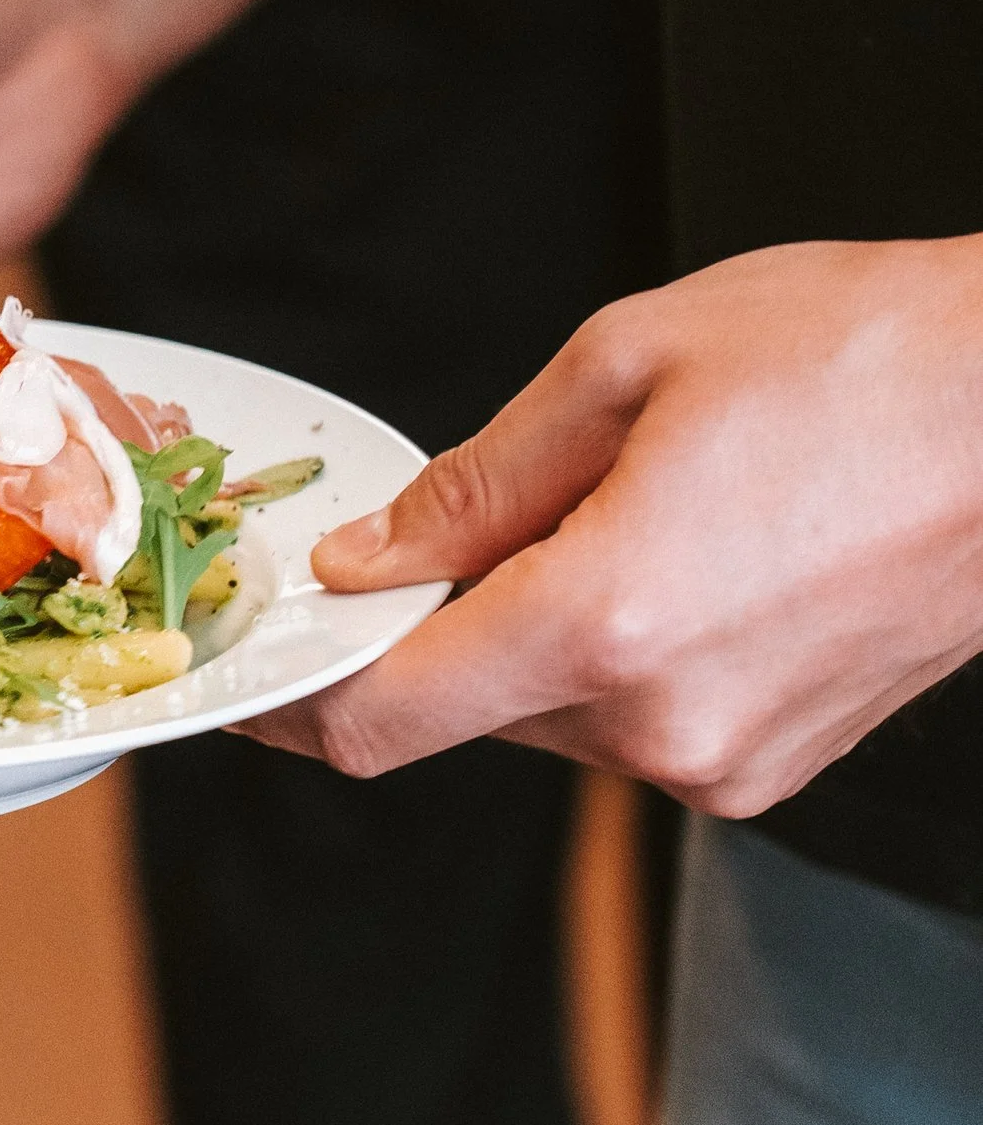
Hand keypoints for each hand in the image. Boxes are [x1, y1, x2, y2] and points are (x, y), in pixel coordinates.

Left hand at [244, 238, 982, 811]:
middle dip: (439, 628)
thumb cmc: (869, 359)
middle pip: (467, 711)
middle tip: (453, 526)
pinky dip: (625, 653)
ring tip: (633, 505)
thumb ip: (479, 483)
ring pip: (556, 717)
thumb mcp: (630, 364)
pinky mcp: (781, 765)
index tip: (256, 666)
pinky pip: (644, 723)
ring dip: (542, 631)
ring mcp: (731, 760)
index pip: (384, 721)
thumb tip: (374, 557)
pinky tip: (690, 552)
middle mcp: (664, 726)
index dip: (297, 698)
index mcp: (605, 625)